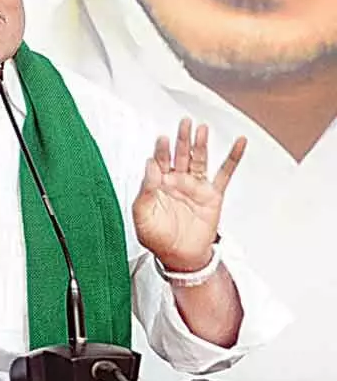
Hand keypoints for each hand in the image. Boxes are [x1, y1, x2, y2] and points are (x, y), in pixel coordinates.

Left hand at [133, 118, 244, 270]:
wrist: (180, 258)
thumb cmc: (158, 238)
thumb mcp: (142, 216)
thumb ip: (144, 191)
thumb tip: (149, 166)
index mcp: (157, 184)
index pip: (159, 161)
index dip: (161, 150)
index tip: (162, 140)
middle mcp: (176, 181)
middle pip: (180, 154)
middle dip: (181, 138)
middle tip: (184, 122)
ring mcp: (195, 186)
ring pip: (199, 159)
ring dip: (201, 144)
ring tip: (201, 128)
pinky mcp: (213, 195)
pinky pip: (225, 173)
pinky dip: (233, 157)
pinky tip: (239, 142)